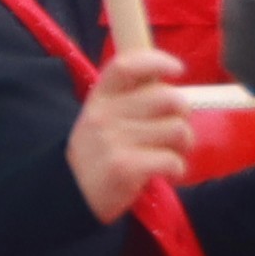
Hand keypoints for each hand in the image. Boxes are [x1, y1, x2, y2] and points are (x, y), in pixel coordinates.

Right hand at [77, 41, 193, 218]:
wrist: (71, 194)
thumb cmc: (99, 151)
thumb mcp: (103, 117)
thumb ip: (132, 98)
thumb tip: (170, 83)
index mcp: (100, 98)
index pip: (127, 65)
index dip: (157, 61)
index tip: (177, 70)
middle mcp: (104, 115)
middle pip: (169, 98)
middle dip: (183, 114)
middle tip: (173, 129)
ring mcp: (113, 141)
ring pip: (178, 130)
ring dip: (182, 144)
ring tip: (167, 152)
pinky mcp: (125, 167)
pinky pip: (173, 160)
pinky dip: (177, 169)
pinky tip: (165, 173)